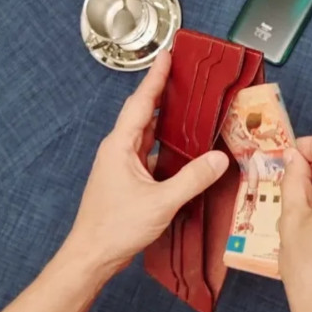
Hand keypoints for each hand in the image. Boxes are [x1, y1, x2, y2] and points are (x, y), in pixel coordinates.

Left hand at [65, 50, 228, 279]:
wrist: (92, 255)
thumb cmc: (116, 227)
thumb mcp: (161, 202)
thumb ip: (192, 178)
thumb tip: (219, 159)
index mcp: (120, 146)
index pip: (141, 103)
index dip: (155, 78)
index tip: (167, 56)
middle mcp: (118, 150)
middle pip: (143, 113)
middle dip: (162, 93)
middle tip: (184, 75)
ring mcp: (121, 165)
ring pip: (146, 134)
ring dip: (165, 120)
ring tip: (188, 105)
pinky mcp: (127, 180)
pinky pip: (149, 154)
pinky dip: (165, 146)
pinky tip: (182, 149)